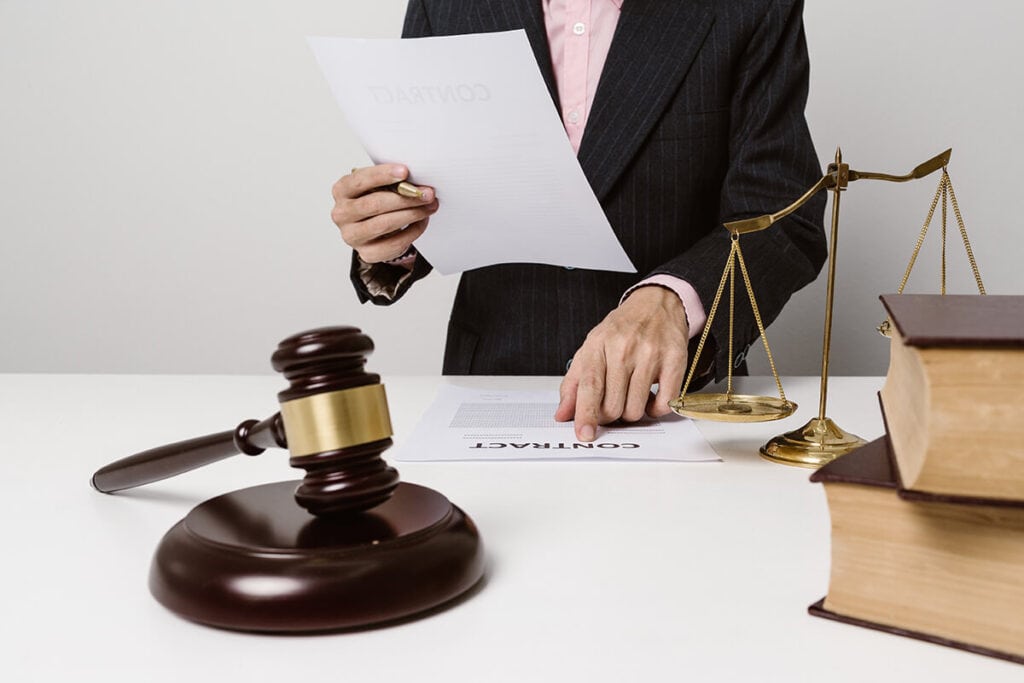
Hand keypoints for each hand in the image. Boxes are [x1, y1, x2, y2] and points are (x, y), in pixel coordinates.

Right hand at [331, 164, 438, 262]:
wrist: (370, 226)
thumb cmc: (375, 200)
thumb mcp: (378, 186)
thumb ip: (391, 182)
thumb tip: (417, 184)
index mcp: (341, 190)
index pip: (360, 180)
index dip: (383, 175)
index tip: (405, 171)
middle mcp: (342, 214)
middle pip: (374, 204)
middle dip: (405, 198)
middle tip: (426, 194)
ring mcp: (351, 235)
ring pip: (384, 224)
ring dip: (411, 214)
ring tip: (429, 206)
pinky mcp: (366, 253)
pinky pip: (393, 244)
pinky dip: (412, 232)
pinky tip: (422, 222)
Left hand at [554, 286, 689, 441]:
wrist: (655, 305)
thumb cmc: (621, 330)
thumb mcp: (591, 349)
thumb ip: (574, 383)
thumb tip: (563, 414)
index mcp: (598, 345)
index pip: (589, 386)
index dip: (585, 414)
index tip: (584, 434)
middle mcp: (624, 348)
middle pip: (612, 405)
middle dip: (610, 414)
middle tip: (613, 403)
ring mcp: (650, 354)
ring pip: (635, 409)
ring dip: (632, 412)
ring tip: (631, 394)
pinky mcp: (674, 361)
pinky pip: (663, 404)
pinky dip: (655, 409)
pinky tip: (651, 396)